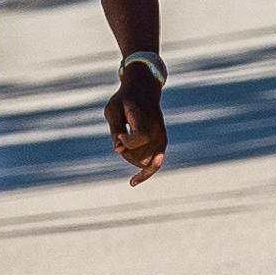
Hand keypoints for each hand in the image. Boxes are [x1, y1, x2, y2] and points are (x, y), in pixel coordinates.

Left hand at [106, 64, 168, 182]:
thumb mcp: (113, 109)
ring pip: (143, 160)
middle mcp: (157, 129)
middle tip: (117, 134)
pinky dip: (145, 173)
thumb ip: (115, 128)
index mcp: (145, 117)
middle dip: (124, 151)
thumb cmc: (124, 100)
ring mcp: (161, 137)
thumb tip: (118, 150)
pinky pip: (156, 163)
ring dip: (129, 157)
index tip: (119, 136)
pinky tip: (132, 182)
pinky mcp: (162, 143)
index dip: (127, 141)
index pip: (141, 137)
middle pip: (139, 153)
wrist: (143, 91)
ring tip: (123, 140)